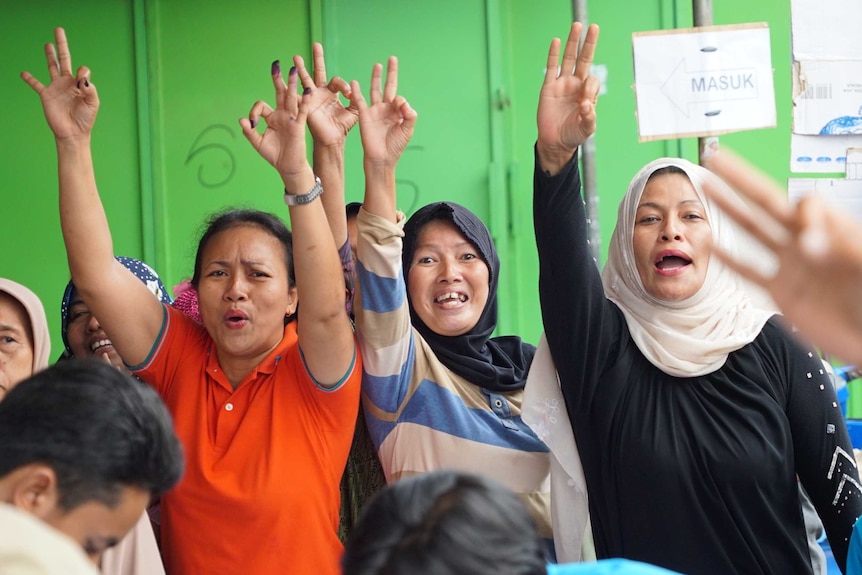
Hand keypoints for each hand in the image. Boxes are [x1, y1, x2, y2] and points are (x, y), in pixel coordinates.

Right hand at [21, 27, 99, 141]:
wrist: (73, 133)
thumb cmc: (86, 120)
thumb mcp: (93, 104)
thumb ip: (90, 89)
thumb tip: (83, 74)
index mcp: (80, 84)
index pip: (81, 70)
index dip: (82, 71)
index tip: (82, 79)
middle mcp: (68, 83)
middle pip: (64, 60)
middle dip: (62, 45)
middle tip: (59, 30)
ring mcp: (56, 88)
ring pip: (51, 67)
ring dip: (49, 56)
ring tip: (48, 44)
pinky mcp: (46, 95)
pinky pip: (36, 85)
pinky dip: (30, 79)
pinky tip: (24, 73)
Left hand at [239, 61, 311, 184]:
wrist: (288, 167)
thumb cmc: (275, 155)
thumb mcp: (258, 143)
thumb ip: (249, 131)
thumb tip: (242, 120)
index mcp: (272, 118)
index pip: (261, 105)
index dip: (254, 111)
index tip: (251, 123)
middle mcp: (282, 115)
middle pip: (280, 93)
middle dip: (278, 79)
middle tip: (277, 64)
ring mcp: (291, 119)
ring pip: (291, 98)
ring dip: (292, 84)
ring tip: (294, 69)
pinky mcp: (299, 125)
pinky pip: (303, 111)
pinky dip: (305, 101)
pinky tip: (307, 91)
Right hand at [294, 44, 357, 148]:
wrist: (332, 141)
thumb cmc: (343, 128)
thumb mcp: (355, 112)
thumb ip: (357, 100)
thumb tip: (356, 89)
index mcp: (332, 93)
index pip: (336, 81)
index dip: (343, 85)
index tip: (348, 94)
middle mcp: (320, 92)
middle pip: (318, 71)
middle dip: (317, 58)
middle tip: (316, 44)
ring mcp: (311, 97)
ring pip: (305, 79)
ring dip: (301, 69)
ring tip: (296, 57)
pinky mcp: (305, 105)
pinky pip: (298, 95)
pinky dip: (292, 87)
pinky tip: (286, 77)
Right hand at [353, 57, 416, 168]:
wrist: (381, 159)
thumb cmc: (395, 146)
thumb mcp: (407, 130)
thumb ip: (410, 115)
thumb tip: (403, 100)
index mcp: (397, 112)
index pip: (399, 97)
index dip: (400, 100)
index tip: (400, 107)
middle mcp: (386, 109)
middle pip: (388, 86)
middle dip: (391, 73)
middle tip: (392, 58)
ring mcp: (374, 111)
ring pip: (375, 90)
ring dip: (376, 78)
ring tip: (377, 65)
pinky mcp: (364, 115)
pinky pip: (359, 100)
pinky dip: (357, 91)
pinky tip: (355, 82)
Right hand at [536, 22, 599, 173]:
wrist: (555, 142)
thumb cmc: (573, 135)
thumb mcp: (587, 129)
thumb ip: (589, 117)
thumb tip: (586, 104)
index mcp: (588, 94)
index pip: (592, 81)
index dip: (590, 88)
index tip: (584, 103)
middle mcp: (576, 85)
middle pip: (584, 59)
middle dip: (589, 44)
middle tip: (594, 28)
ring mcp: (562, 84)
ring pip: (569, 59)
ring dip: (573, 43)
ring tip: (577, 26)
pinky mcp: (548, 88)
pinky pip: (552, 68)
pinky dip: (553, 55)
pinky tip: (556, 41)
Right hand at [703, 150, 861, 364]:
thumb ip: (841, 245)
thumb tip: (807, 240)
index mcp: (833, 231)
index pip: (805, 204)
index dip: (803, 213)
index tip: (811, 244)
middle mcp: (807, 243)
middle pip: (768, 202)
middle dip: (742, 178)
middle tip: (718, 157)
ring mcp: (791, 266)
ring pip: (753, 230)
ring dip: (729, 207)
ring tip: (708, 187)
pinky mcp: (781, 292)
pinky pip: (749, 272)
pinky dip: (729, 260)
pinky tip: (712, 246)